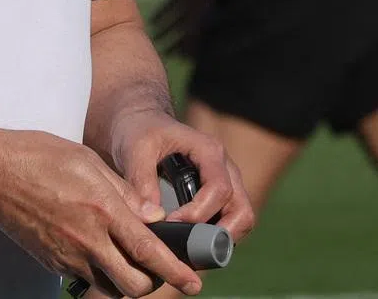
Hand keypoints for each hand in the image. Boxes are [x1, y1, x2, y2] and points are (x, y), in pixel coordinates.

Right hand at [0, 129, 202, 296]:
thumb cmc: (40, 156)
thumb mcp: (88, 160)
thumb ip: (124, 191)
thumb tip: (154, 218)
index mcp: (102, 208)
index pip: (148, 250)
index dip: (175, 270)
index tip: (195, 281)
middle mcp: (87, 239)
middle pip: (134, 284)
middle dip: (154, 281)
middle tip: (159, 266)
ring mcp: (67, 257)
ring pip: (111, 287)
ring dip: (126, 280)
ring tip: (130, 258)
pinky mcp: (52, 263)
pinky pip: (86, 279)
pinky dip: (100, 273)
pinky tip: (99, 250)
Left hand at [109, 109, 254, 242]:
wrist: (141, 125)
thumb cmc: (140, 132)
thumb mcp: (135, 149)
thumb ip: (142, 180)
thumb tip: (154, 218)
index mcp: (209, 150)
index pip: (219, 189)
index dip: (199, 213)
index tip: (171, 224)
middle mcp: (224, 167)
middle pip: (241, 209)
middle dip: (222, 236)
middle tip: (190, 250)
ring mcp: (226, 182)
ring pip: (241, 219)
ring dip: (221, 240)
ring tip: (190, 252)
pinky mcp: (218, 196)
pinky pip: (228, 223)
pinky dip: (215, 239)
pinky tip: (189, 247)